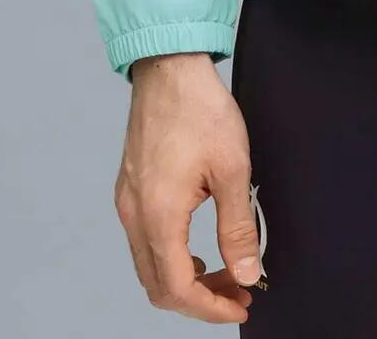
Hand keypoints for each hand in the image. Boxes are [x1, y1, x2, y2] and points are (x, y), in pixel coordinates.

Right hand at [113, 52, 263, 322]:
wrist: (170, 67)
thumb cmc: (199, 109)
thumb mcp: (233, 169)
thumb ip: (239, 228)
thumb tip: (249, 273)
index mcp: (159, 215)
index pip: (178, 288)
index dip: (210, 308)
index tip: (240, 304)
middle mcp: (135, 215)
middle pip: (158, 286)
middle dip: (199, 299)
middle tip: (237, 293)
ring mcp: (127, 202)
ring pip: (148, 266)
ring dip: (185, 279)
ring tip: (224, 272)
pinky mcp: (129, 189)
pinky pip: (144, 242)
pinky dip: (171, 257)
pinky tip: (198, 248)